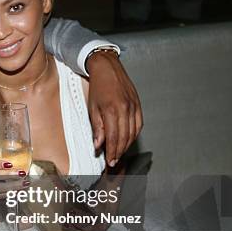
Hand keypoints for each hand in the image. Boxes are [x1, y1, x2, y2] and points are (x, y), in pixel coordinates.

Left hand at [86, 50, 142, 166]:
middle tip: (114, 162)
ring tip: (119, 153)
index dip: (112, 152)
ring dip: (126, 146)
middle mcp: (125, 109)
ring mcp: (134, 106)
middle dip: (119, 152)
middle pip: (124, 137)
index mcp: (112, 110)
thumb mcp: (92, 108)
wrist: (108, 68)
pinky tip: (128, 140)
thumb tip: (98, 145)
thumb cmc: (98, 87)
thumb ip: (97, 128)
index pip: (113, 138)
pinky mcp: (138, 104)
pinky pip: (139, 125)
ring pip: (133, 133)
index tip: (109, 162)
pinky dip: (134, 135)